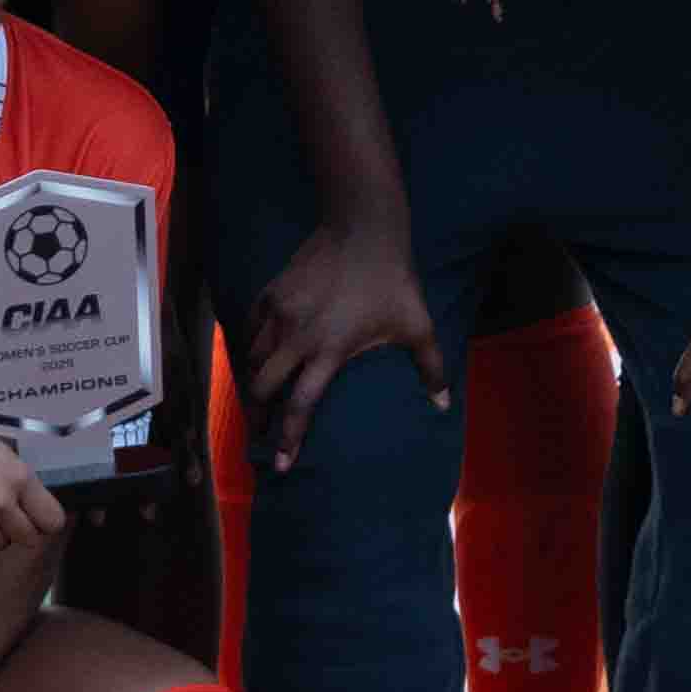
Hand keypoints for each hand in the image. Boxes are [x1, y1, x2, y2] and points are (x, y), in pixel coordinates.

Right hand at [240, 226, 444, 470]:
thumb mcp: (417, 325)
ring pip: (250, 359)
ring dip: (250, 384)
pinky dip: (248, 348)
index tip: (281, 464)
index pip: (299, 406)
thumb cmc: (393, 279)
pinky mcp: (271, 293)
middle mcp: (296, 336)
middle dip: (257, 416)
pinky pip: (249, 329)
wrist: (362, 227)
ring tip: (255, 401)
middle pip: (261, 387)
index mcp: (328, 351)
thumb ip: (430, 368)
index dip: (288, 439)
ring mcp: (279, 313)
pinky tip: (254, 358)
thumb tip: (442, 406)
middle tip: (259, 433)